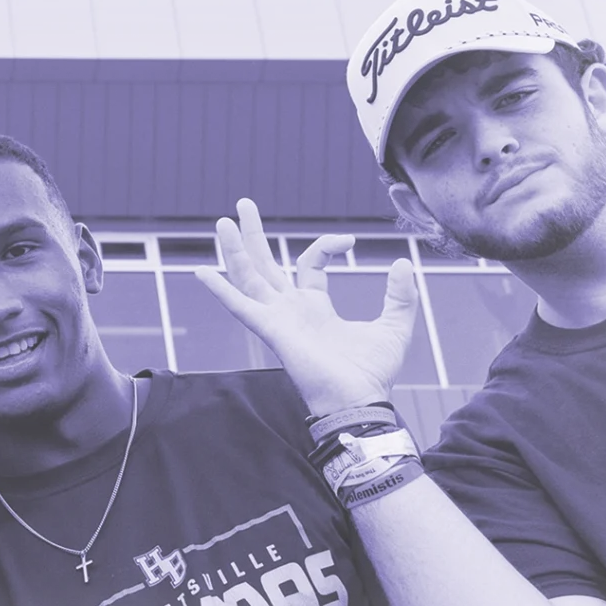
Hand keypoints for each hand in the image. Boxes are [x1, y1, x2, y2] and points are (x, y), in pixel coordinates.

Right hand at [192, 197, 419, 414]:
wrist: (360, 401)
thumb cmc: (372, 374)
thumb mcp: (395, 326)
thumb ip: (400, 295)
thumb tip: (403, 263)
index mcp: (315, 306)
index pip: (310, 261)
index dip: (326, 245)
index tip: (350, 242)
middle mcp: (290, 310)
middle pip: (264, 264)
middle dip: (253, 234)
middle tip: (243, 204)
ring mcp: (277, 319)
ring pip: (248, 277)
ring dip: (234, 250)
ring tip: (223, 221)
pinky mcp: (272, 330)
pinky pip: (240, 307)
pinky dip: (220, 290)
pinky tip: (201, 272)